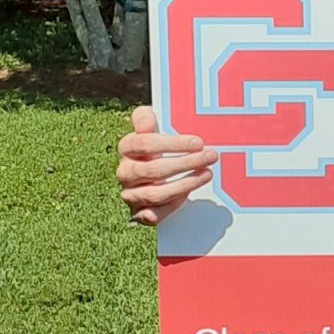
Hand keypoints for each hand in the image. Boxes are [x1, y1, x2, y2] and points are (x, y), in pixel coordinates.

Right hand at [116, 104, 218, 226]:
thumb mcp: (148, 128)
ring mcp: (130, 194)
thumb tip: (146, 120)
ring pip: (156, 194)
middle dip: (186, 163)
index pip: (145, 144)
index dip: (173, 143)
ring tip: (206, 174)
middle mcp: (124, 172)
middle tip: (209, 157)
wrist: (145, 176)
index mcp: (126, 148)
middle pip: (154, 169)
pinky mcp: (137, 213)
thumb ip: (144, 118)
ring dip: (185, 184)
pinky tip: (187, 196)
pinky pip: (153, 215)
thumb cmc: (151, 149)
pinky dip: (171, 206)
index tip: (198, 142)